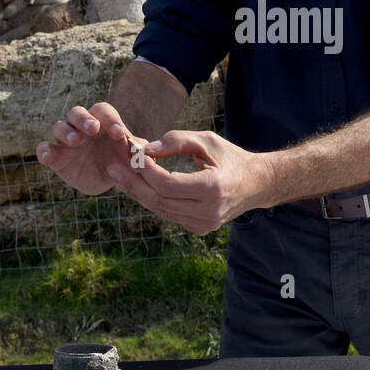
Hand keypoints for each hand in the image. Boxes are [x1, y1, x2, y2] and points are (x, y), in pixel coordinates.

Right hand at [36, 102, 137, 195]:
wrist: (106, 178)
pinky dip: (44, 151)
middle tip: (94, 128)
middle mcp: (81, 127)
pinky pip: (43, 148)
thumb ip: (137, 150)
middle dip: (84, 119)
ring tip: (76, 141)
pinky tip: (48, 157)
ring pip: (59, 127)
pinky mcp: (55, 156)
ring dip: (66, 132)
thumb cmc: (120, 159)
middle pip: (77, 112)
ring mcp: (66, 140)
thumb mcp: (131, 156)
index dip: (110, 119)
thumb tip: (144, 147)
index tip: (120, 134)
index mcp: (102, 122)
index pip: (102, 111)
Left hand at [105, 130, 273, 235]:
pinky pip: (170, 215)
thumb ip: (176, 141)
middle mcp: (210, 211)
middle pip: (160, 201)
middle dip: (134, 184)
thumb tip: (145, 150)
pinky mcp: (201, 229)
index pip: (169, 184)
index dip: (147, 171)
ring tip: (120, 176)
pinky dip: (153, 201)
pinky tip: (139, 187)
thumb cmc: (231, 157)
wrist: (256, 184)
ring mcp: (206, 224)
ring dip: (139, 193)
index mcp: (214, 188)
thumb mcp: (207, 140)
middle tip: (112, 168)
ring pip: (162, 211)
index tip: (132, 155)